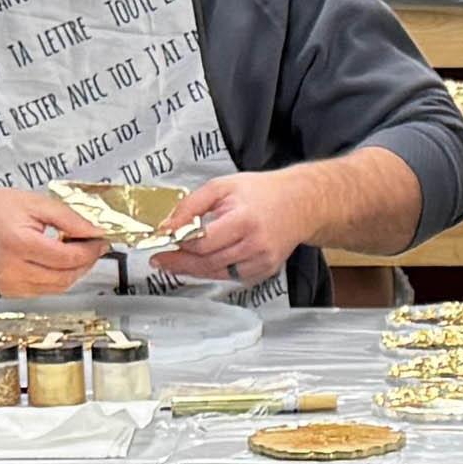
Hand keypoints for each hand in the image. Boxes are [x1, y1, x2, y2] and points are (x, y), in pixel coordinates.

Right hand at [0, 184, 107, 295]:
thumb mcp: (37, 203)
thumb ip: (71, 218)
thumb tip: (97, 231)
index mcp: (19, 244)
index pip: (69, 258)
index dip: (92, 251)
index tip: (101, 242)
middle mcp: (11, 269)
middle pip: (66, 277)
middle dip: (86, 262)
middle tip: (93, 247)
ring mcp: (8, 283)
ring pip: (58, 288)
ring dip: (74, 272)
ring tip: (74, 252)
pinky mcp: (8, 290)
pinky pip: (44, 291)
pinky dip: (57, 279)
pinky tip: (56, 263)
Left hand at [146, 171, 307, 286]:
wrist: (301, 203)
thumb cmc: (263, 192)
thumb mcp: (222, 186)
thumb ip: (191, 205)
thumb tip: (168, 226)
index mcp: (244, 220)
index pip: (202, 241)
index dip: (179, 243)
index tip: (164, 241)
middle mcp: (256, 244)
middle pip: (207, 262)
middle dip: (180, 262)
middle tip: (161, 260)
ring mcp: (263, 260)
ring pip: (218, 273)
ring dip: (194, 270)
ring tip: (177, 263)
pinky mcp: (266, 269)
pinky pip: (233, 277)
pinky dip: (214, 272)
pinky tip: (203, 264)